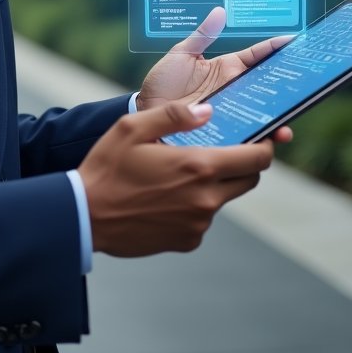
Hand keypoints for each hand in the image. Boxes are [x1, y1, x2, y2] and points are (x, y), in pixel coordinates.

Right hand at [78, 100, 272, 256]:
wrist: (85, 216)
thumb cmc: (107, 167)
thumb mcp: (133, 127)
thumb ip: (174, 115)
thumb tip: (209, 111)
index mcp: (198, 167)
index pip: (256, 159)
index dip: (266, 147)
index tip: (264, 139)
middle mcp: (206, 199)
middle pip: (249, 180)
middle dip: (243, 163)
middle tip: (221, 151)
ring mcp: (198, 224)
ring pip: (223, 199)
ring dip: (213, 185)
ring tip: (178, 174)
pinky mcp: (187, 241)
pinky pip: (203, 218)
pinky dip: (194, 206)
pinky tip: (165, 197)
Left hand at [138, 8, 292, 142]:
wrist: (145, 113)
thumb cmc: (162, 83)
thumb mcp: (181, 55)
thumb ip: (202, 35)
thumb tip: (219, 11)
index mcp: (228, 68)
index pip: (259, 56)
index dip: (278, 48)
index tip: (298, 41)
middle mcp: (235, 90)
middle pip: (270, 86)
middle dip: (290, 83)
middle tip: (309, 79)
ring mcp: (232, 110)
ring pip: (264, 112)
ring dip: (280, 114)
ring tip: (290, 115)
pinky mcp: (226, 130)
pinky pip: (248, 132)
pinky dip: (260, 135)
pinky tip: (269, 136)